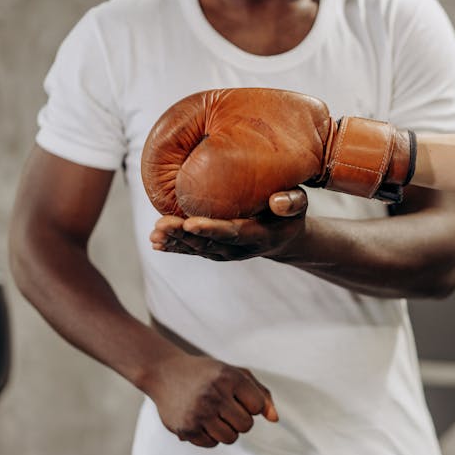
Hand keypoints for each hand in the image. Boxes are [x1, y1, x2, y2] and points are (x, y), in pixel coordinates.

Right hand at [140, 353, 277, 447]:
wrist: (166, 373)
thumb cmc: (208, 374)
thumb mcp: (236, 374)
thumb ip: (262, 394)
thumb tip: (275, 419)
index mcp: (230, 377)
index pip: (258, 406)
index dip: (251, 404)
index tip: (238, 396)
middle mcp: (214, 394)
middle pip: (246, 425)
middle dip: (241, 419)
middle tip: (227, 407)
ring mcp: (199, 412)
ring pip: (231, 438)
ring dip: (228, 429)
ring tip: (216, 414)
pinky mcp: (186, 428)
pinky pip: (212, 444)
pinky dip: (211, 435)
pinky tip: (202, 420)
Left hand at [150, 188, 307, 260]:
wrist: (283, 237)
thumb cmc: (288, 212)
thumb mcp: (300, 203)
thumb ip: (292, 202)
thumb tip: (278, 201)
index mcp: (259, 236)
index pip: (233, 233)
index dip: (212, 229)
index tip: (191, 223)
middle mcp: (239, 248)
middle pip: (208, 243)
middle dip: (184, 235)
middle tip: (162, 226)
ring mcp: (226, 252)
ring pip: (197, 248)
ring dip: (175, 242)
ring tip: (154, 234)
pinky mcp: (215, 250)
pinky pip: (193, 250)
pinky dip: (174, 246)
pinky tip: (155, 241)